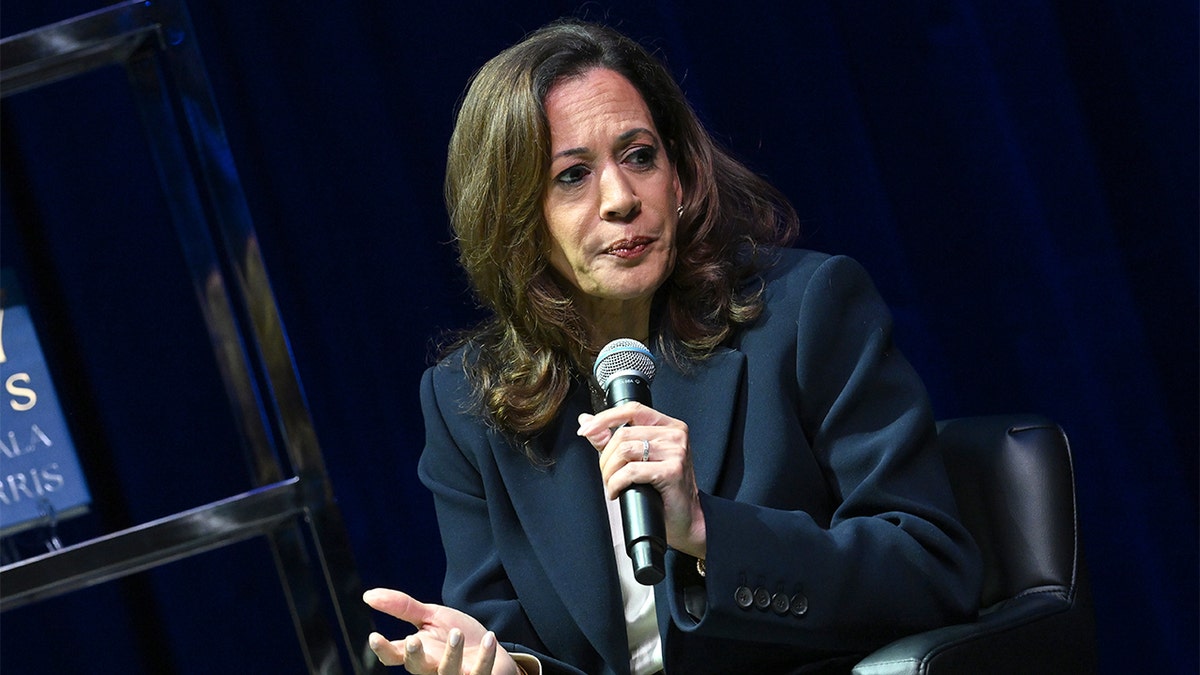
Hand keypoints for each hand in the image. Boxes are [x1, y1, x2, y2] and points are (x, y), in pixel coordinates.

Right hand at [363, 588, 518, 673]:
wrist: (488, 646)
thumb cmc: (454, 634)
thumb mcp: (430, 616)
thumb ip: (402, 607)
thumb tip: (368, 595)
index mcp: (417, 652)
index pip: (394, 655)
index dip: (383, 649)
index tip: (375, 636)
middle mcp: (432, 667)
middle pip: (417, 668)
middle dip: (414, 655)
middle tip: (413, 640)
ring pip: (448, 672)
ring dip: (451, 654)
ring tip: (456, 633)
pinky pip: (480, 671)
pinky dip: (485, 656)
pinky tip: (488, 638)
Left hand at [578, 401, 706, 558]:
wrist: (686, 518)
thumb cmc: (664, 490)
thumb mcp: (638, 459)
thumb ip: (611, 439)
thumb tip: (586, 421)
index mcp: (668, 426)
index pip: (632, 409)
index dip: (604, 418)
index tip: (585, 430)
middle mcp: (675, 434)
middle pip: (624, 433)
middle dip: (605, 457)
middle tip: (606, 475)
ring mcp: (676, 451)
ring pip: (624, 451)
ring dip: (609, 472)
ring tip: (612, 484)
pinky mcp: (673, 471)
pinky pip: (631, 471)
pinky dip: (616, 483)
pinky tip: (617, 491)